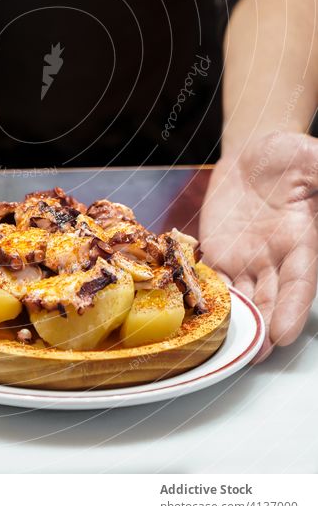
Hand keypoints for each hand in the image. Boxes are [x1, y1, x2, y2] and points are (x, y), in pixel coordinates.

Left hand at [200, 132, 317, 360]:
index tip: (286, 333)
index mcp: (301, 240)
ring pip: (243, 297)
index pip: (300, 282)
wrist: (254, 152)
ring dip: (237, 322)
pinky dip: (206, 298)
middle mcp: (275, 258)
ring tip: (228, 348)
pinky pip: (212, 279)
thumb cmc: (289, 156)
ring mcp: (246, 258)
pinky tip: (198, 317)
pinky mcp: (220, 252)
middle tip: (254, 354)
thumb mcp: (313, 160)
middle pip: (271, 299)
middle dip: (264, 327)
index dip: (293, 308)